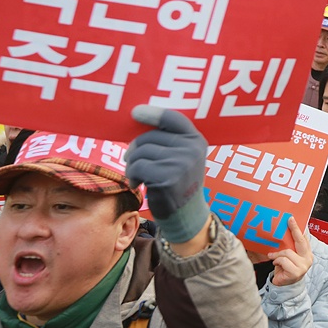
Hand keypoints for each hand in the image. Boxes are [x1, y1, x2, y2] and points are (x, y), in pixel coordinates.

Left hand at [127, 105, 209, 243]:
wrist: (187, 215)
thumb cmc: (178, 183)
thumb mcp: (182, 157)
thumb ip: (169, 140)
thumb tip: (138, 120)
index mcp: (196, 139)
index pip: (172, 118)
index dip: (152, 113)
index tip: (135, 112)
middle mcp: (191, 148)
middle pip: (149, 136)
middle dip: (135, 149)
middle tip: (134, 162)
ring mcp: (181, 163)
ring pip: (140, 152)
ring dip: (132, 165)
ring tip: (138, 175)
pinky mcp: (168, 178)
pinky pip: (137, 167)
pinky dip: (132, 176)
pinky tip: (138, 184)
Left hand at [267, 218, 313, 286]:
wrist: (284, 285)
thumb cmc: (286, 268)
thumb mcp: (289, 255)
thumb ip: (290, 246)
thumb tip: (285, 231)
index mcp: (307, 253)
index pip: (304, 238)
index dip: (298, 228)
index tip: (292, 219)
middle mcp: (308, 258)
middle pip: (300, 241)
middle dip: (294, 229)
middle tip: (289, 220)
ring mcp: (303, 266)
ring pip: (287, 252)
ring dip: (277, 254)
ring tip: (274, 257)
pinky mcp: (296, 272)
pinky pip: (283, 261)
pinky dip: (277, 261)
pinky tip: (276, 264)